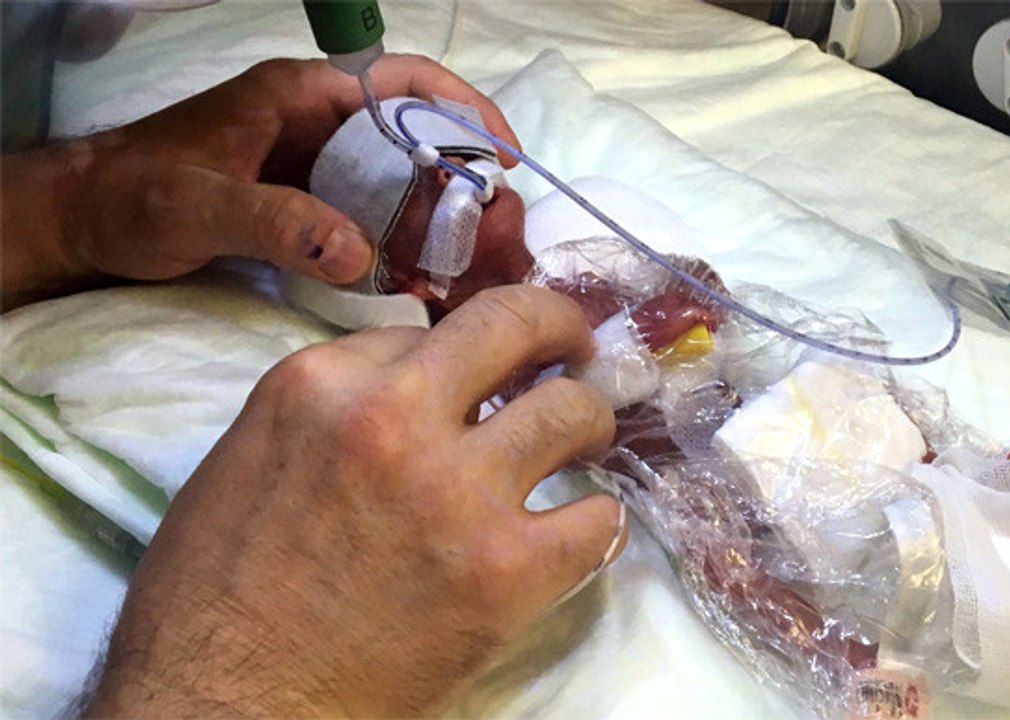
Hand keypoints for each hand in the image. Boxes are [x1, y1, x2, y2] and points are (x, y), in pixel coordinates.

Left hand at [1, 55, 521, 308]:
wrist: (89, 224)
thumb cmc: (134, 197)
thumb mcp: (197, 204)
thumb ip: (275, 221)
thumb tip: (358, 252)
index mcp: (304, 99)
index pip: (405, 86)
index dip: (464, 114)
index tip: (504, 161)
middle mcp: (324, 131)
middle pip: (422, 148)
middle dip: (468, 194)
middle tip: (500, 247)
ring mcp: (323, 174)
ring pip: (409, 192)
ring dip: (447, 233)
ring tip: (478, 280)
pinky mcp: (316, 213)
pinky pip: (381, 227)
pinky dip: (410, 257)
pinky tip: (427, 293)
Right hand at [85, 285, 622, 716]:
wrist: (230, 706)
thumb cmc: (214, 598)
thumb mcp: (245, 460)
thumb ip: (328, 409)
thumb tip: (404, 388)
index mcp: (319, 385)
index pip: (419, 331)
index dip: (455, 353)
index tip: (477, 373)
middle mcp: (393, 418)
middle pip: (510, 324)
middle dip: (554, 324)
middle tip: (572, 346)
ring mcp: (455, 491)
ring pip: (570, 411)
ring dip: (588, 420)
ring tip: (587, 439)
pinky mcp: (504, 570)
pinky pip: (595, 520)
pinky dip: (598, 521)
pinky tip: (583, 528)